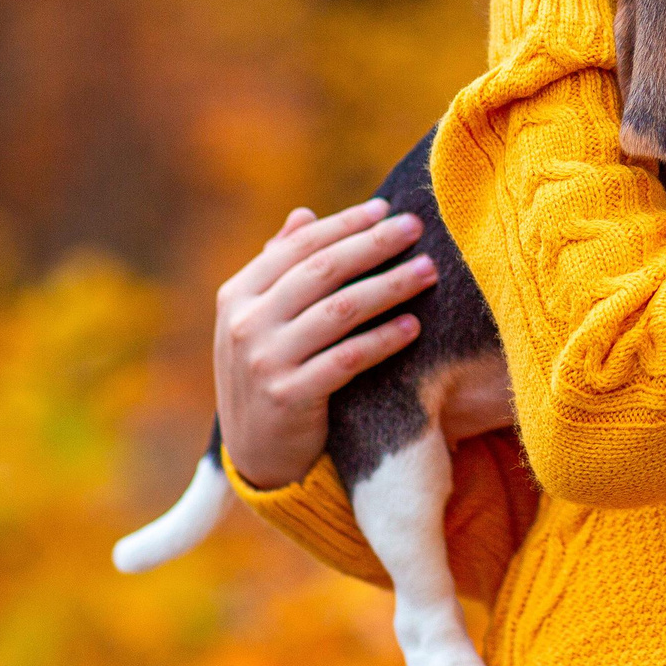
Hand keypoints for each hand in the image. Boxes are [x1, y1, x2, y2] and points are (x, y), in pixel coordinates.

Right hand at [214, 198, 438, 488]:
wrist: (257, 456)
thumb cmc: (269, 373)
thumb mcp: (259, 321)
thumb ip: (279, 268)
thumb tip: (304, 214)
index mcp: (236, 295)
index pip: (299, 247)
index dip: (344, 225)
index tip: (386, 208)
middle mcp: (244, 325)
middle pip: (322, 272)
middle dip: (374, 245)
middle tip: (416, 227)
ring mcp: (264, 362)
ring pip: (340, 311)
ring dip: (389, 286)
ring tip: (428, 271)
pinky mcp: (289, 398)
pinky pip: (347, 360)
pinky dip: (383, 340)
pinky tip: (414, 326)